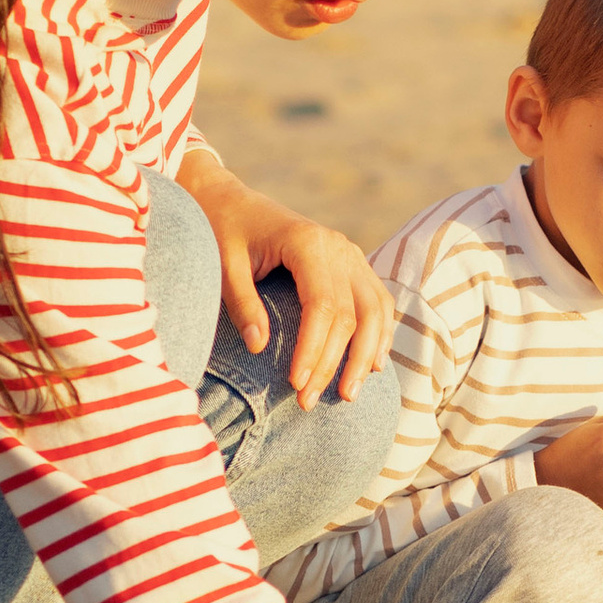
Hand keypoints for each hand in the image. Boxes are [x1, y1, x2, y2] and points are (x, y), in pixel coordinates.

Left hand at [181, 157, 390, 406]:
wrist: (231, 201)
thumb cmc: (223, 232)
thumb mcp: (223, 265)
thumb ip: (242, 303)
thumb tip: (259, 349)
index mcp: (308, 243)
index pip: (323, 307)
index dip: (314, 349)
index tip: (296, 383)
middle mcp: (339, 247)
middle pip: (353, 314)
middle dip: (337, 363)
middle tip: (310, 402)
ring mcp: (351, 254)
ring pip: (375, 311)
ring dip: (366, 355)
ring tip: (348, 394)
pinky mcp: (352, 264)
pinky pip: (378, 302)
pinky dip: (379, 334)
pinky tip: (373, 365)